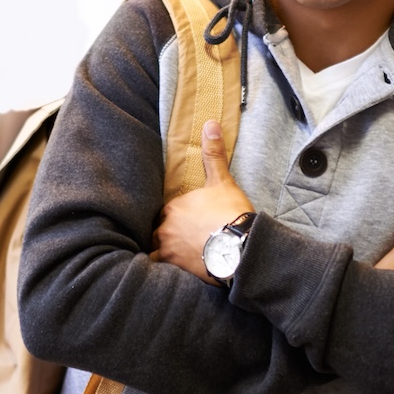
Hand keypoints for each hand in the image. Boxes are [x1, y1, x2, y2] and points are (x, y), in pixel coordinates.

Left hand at [151, 120, 253, 280]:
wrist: (238, 247)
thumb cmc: (230, 213)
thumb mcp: (222, 181)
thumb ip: (213, 154)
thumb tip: (210, 123)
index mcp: (174, 206)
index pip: (167, 210)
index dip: (177, 214)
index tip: (190, 219)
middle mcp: (165, 226)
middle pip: (159, 229)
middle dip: (168, 232)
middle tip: (183, 237)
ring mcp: (168, 248)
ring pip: (156, 248)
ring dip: (162, 249)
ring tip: (176, 253)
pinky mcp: (174, 266)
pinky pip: (158, 267)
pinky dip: (161, 268)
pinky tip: (167, 269)